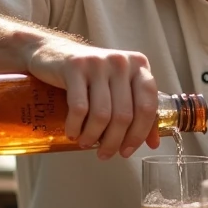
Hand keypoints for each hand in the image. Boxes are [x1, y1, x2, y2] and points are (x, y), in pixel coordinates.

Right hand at [24, 35, 160, 159]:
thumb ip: (139, 110)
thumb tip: (153, 143)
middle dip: (113, 142)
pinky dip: (75, 127)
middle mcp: (122, 62)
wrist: (55, 52)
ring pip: (102, 114)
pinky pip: (79, 108)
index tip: (127, 151)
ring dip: (93, 137)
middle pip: (124, 115)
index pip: (148, 106)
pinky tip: (73, 133)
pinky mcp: (75, 67)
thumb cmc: (92, 76)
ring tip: (85, 143)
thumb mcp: (119, 87)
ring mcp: (98, 62)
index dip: (139, 134)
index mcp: (139, 66)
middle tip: (103, 154)